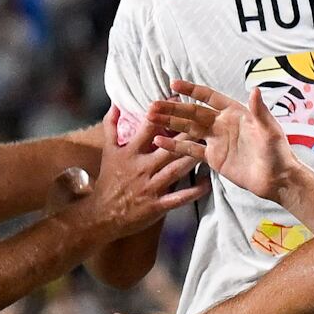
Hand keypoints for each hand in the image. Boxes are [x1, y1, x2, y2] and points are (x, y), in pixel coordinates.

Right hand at [61, 111, 202, 240]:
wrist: (102, 214)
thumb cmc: (109, 180)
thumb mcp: (108, 151)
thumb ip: (111, 126)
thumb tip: (116, 103)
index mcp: (131, 152)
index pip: (148, 128)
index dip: (162, 112)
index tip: (177, 100)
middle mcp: (142, 168)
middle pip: (168, 148)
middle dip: (186, 135)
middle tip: (205, 122)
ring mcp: (151, 187)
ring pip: (176, 170)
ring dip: (193, 159)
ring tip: (210, 147)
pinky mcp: (158, 205)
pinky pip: (180, 198)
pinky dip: (194, 191)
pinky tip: (207, 182)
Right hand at [151, 80, 292, 204]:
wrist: (276, 179)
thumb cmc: (277, 151)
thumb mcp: (269, 130)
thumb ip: (259, 110)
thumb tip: (255, 90)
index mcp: (234, 112)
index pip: (209, 97)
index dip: (192, 90)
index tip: (174, 84)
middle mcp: (222, 124)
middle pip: (193, 112)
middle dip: (173, 108)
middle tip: (153, 105)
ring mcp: (216, 141)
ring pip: (188, 129)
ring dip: (171, 123)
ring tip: (151, 119)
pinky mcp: (213, 158)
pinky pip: (191, 150)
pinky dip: (175, 146)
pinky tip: (160, 142)